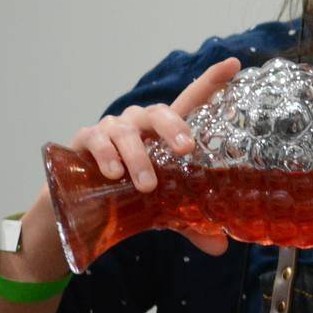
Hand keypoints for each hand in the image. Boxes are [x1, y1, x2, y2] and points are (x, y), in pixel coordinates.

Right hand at [69, 57, 241, 254]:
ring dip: (138, 156)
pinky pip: (94, 138)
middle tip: (187, 150)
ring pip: (126, 130)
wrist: (76, 213)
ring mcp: (110, 130)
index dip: (212, 81)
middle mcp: (139, 126)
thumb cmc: (127, 199)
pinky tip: (113, 175)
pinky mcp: (82, 141)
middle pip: (159, 112)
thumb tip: (220, 249)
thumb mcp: (161, 213)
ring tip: (146, 185)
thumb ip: (189, 225)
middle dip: (174, 127)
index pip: (191, 101)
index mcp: (164, 136)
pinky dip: (106, 155)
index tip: (235, 64)